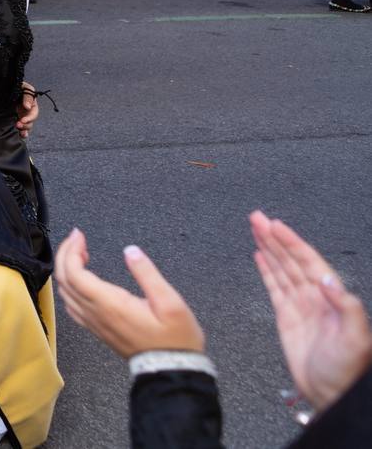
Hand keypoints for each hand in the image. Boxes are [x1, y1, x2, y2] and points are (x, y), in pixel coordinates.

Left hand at [15, 81, 39, 138]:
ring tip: (19, 133)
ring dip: (23, 131)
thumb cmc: (17, 85)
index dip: (29, 118)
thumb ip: (28, 96)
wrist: (5, 87)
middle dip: (25, 126)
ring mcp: (20, 118)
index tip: (23, 120)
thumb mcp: (24, 87)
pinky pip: (18, 129)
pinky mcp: (13, 120)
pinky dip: (18, 134)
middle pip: (30, 123)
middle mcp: (27, 113)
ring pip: (25, 128)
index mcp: (32, 106)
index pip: (33, 114)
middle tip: (17, 125)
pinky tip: (17, 136)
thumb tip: (28, 107)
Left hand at [55, 228, 204, 358]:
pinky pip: (72, 306)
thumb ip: (147, 274)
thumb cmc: (175, 339)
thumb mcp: (170, 303)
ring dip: (66, 269)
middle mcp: (96, 314)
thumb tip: (131, 251)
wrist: (172, 370)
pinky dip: (70, 287)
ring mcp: (94, 323)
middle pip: (64, 280)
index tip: (79, 235)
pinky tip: (80, 280)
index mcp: (110, 304)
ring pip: (66, 293)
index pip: (74, 273)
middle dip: (65, 254)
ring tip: (80, 254)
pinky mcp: (97, 329)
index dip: (71, 250)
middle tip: (77, 239)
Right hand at [251, 211, 371, 408]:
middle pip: (291, 259)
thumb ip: (346, 306)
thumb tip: (329, 279)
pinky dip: (266, 269)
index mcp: (332, 297)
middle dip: (274, 237)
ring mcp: (300, 305)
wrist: (332, 393)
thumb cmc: (348, 370)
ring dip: (268, 247)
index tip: (275, 225)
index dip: (291, 242)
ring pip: (281, 268)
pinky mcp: (286, 317)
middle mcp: (316, 297)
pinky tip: (260, 256)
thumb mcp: (356, 338)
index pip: (308, 261)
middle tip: (257, 218)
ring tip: (255, 228)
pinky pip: (274, 286)